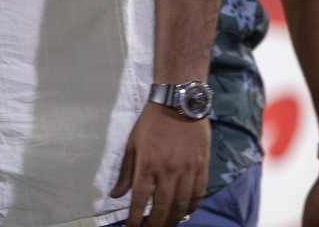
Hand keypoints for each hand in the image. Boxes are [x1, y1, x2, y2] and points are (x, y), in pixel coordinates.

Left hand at [111, 104, 209, 226]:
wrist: (179, 105)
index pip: (141, 197)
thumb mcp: (132, 144)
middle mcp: (168, 170)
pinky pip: (198, 194)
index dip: (136, 217)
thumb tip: (116, 194)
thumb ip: (126, 172)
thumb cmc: (151, 123)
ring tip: (168, 225)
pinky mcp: (202, 168)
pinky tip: (186, 213)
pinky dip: (192, 207)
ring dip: (175, 219)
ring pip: (183, 204)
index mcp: (147, 163)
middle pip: (164, 206)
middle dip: (158, 223)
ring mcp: (188, 170)